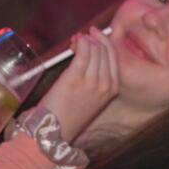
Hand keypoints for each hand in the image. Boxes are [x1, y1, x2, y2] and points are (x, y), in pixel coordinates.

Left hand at [39, 27, 118, 141]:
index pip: (114, 57)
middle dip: (94, 39)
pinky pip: (83, 52)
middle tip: (82, 36)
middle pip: (105, 50)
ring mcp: (91, 81)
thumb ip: (94, 77)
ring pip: (95, 49)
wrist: (53, 132)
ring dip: (85, 39)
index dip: (105, 42)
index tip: (96, 35)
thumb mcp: (91, 97)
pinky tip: (75, 41)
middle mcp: (105, 84)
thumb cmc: (69, 115)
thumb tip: (88, 52)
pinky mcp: (75, 78)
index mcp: (112, 89)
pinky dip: (80, 42)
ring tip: (76, 40)